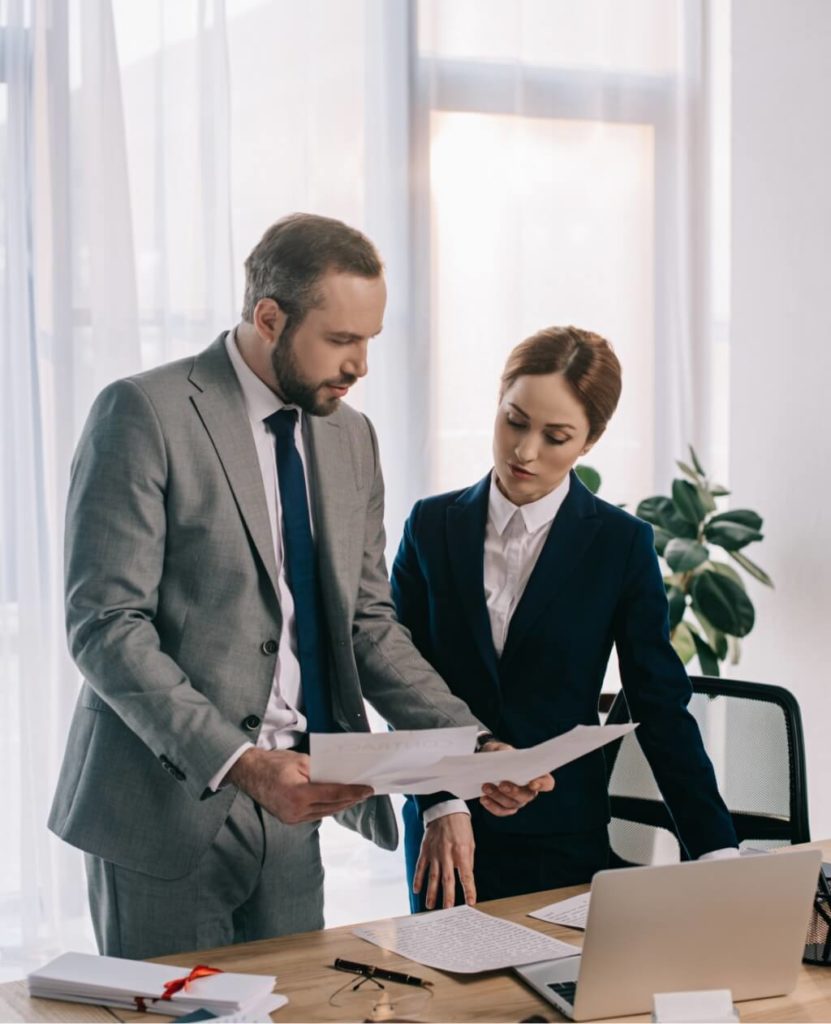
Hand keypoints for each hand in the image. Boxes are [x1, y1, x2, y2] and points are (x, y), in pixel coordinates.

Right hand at [227, 747, 372, 823]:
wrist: (248, 773)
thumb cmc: (274, 762)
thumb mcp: (301, 761)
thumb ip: (321, 771)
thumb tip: (341, 776)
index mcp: (298, 794)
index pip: (334, 795)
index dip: (353, 792)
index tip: (368, 789)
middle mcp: (295, 811)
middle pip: (332, 807)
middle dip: (351, 799)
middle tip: (366, 792)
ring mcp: (291, 818)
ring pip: (324, 813)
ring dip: (340, 805)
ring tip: (355, 797)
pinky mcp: (289, 820)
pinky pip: (314, 815)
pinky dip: (327, 808)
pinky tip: (337, 801)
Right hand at [413, 813, 475, 909]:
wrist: (445, 810)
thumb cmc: (461, 826)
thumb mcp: (471, 843)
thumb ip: (468, 861)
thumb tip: (466, 877)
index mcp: (462, 852)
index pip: (466, 876)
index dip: (469, 890)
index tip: (470, 903)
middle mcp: (447, 854)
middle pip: (447, 880)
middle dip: (448, 897)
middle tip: (447, 911)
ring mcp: (434, 853)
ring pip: (432, 876)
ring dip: (431, 893)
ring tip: (430, 906)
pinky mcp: (425, 850)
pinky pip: (420, 867)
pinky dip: (418, 879)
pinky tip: (416, 890)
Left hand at [477, 740, 554, 816]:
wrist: (486, 762)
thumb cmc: (500, 754)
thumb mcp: (502, 748)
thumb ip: (506, 752)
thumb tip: (506, 757)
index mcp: (535, 774)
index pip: (547, 783)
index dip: (542, 785)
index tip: (532, 783)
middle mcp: (529, 790)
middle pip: (528, 796)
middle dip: (514, 792)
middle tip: (502, 784)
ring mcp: (518, 800)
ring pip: (512, 804)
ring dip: (498, 797)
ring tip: (485, 786)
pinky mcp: (505, 806)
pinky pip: (501, 811)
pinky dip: (492, 806)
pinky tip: (484, 798)